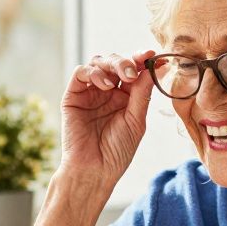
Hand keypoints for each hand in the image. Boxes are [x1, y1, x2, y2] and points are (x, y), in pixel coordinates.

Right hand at [58, 50, 156, 186]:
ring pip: (98, 62)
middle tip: (136, 68)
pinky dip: (94, 73)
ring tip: (124, 76)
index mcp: (125, 97)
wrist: (95, 170)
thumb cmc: (117, 151)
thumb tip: (152, 67)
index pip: (134, 71)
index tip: (153, 55)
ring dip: (113, 63)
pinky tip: (105, 85)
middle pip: (116, 63)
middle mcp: (107, 92)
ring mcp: (90, 92)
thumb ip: (142, 93)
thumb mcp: (136, 120)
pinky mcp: (73, 96)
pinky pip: (80, 73)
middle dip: (127, 61)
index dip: (142, 61)